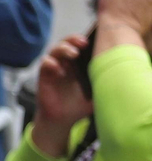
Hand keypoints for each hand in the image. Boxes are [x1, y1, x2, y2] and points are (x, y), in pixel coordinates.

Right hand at [31, 36, 93, 157]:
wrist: (62, 120)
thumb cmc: (78, 106)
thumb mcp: (96, 93)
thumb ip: (103, 83)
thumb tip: (117, 74)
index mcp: (77, 65)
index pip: (77, 45)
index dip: (82, 40)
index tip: (92, 41)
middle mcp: (64, 64)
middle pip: (65, 43)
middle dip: (72, 40)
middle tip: (82, 43)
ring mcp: (53, 70)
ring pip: (53, 50)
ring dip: (62, 48)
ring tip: (72, 54)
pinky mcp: (44, 77)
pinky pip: (44, 64)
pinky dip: (50, 63)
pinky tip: (59, 71)